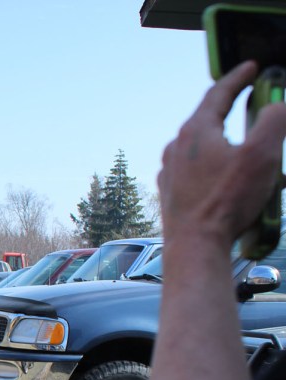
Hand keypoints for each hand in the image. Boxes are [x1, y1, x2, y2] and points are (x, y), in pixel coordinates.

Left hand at [159, 61, 285, 252]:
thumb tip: (278, 104)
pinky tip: (229, 178)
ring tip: (248, 146)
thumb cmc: (226, 202)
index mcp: (195, 132)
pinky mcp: (171, 193)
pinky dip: (216, 165)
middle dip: (231, 108)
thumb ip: (275, 120)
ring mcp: (170, 172)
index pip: (218, 93)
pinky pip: (196, 170)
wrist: (195, 246)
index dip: (238, 77)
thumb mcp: (262, 154)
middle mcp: (176, 148)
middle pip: (207, 118)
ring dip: (225, 140)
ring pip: (202, 146)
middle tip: (250, 99)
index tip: (251, 68)